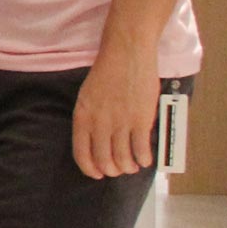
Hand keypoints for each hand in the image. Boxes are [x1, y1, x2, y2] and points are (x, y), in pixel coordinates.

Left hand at [73, 42, 160, 179]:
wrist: (126, 54)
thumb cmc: (107, 72)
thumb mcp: (87, 96)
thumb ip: (91, 118)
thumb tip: (98, 140)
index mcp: (82, 117)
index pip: (81, 153)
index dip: (90, 168)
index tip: (97, 174)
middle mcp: (99, 123)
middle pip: (103, 160)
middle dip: (111, 170)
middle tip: (118, 170)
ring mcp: (120, 123)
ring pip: (123, 158)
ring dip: (128, 167)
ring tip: (132, 166)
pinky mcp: (141, 120)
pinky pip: (141, 149)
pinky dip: (143, 159)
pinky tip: (145, 160)